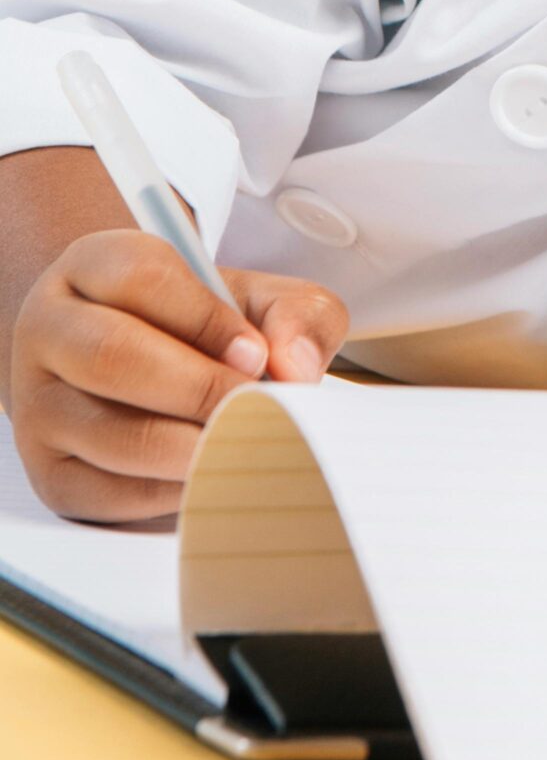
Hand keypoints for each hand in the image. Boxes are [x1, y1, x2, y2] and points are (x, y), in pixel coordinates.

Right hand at [6, 230, 348, 521]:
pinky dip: (172, 492)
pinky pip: (110, 493)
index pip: (141, 278)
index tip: (255, 354)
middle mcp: (50, 331)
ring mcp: (40, 406)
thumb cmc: (201, 330)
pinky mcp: (52, 474)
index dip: (207, 319)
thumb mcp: (253, 299)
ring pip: (111, 434)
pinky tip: (208, 471)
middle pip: (113, 355)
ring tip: (243, 441)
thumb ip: (294, 314)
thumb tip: (295, 366)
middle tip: (256, 406)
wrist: (142, 371)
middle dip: (201, 389)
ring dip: (193, 447)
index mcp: (94, 266)